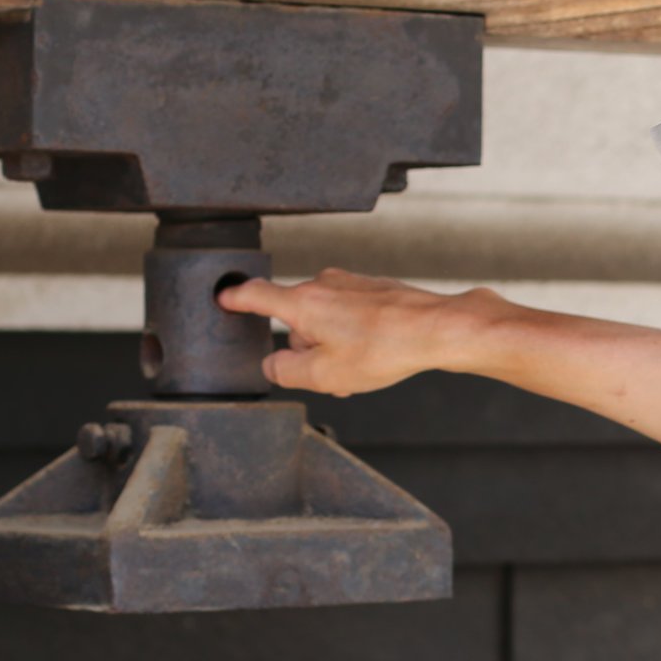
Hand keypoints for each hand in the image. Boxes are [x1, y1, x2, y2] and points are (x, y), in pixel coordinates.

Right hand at [217, 270, 503, 395]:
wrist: (438, 329)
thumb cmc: (386, 348)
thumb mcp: (322, 375)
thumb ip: (285, 371)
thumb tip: (274, 364)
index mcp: (302, 302)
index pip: (255, 296)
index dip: (235, 300)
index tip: (223, 299)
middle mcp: (324, 284)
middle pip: (296, 320)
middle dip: (307, 350)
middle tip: (331, 376)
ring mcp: (351, 284)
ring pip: (327, 322)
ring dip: (334, 349)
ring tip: (360, 371)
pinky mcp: (375, 290)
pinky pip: (352, 317)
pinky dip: (356, 339)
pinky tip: (377, 358)